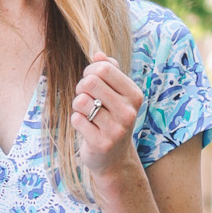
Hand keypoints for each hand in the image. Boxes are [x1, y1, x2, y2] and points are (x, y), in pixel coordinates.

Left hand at [73, 52, 144, 181]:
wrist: (115, 158)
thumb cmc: (112, 119)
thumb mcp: (116, 94)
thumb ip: (110, 71)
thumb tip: (98, 54)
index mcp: (135, 95)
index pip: (104, 68)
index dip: (90, 71)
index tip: (90, 80)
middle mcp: (129, 111)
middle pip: (90, 82)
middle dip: (81, 87)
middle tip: (86, 98)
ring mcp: (116, 129)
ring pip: (81, 101)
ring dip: (78, 105)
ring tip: (87, 113)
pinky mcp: (101, 143)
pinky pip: (77, 119)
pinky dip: (77, 121)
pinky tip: (87, 128)